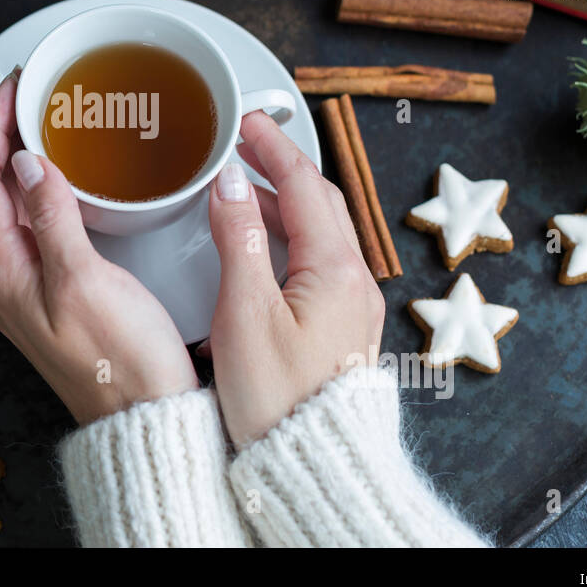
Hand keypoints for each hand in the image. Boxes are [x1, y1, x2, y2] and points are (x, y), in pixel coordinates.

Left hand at [0, 71, 198, 423]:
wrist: (146, 418)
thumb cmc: (120, 363)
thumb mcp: (84, 281)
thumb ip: (54, 219)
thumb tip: (30, 164)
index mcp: (5, 273)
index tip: (14, 89)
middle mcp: (9, 279)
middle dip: (3, 136)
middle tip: (32, 96)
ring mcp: (32, 287)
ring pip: (14, 207)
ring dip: (26, 162)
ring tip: (50, 124)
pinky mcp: (59, 293)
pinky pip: (40, 227)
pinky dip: (50, 191)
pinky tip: (75, 181)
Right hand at [206, 111, 385, 447]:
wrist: (310, 465)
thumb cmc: (277, 401)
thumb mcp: (245, 313)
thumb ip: (238, 239)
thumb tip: (233, 183)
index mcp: (335, 270)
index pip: (304, 184)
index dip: (272, 146)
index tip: (243, 121)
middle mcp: (353, 282)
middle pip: (321, 201)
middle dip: (282, 166)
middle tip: (243, 143)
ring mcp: (351, 306)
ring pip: (321, 231)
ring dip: (284, 202)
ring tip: (242, 187)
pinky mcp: (341, 328)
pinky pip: (319, 261)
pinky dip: (289, 236)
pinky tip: (261, 244)